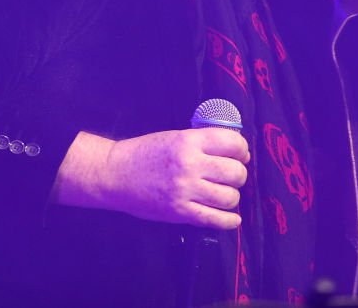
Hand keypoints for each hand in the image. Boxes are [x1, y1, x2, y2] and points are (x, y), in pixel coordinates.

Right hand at [54, 129, 249, 228]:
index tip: (240, 155)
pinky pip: (214, 220)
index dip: (242, 149)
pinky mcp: (179, 213)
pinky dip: (229, 221)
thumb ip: (204, 143)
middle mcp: (190, 165)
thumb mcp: (176, 137)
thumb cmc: (146, 153)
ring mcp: (185, 190)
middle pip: (235, 172)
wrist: (115, 174)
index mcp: (190, 141)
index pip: (233, 143)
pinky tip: (232, 219)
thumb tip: (239, 153)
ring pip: (230, 197)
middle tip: (230, 176)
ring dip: (232, 196)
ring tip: (224, 194)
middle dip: (239, 174)